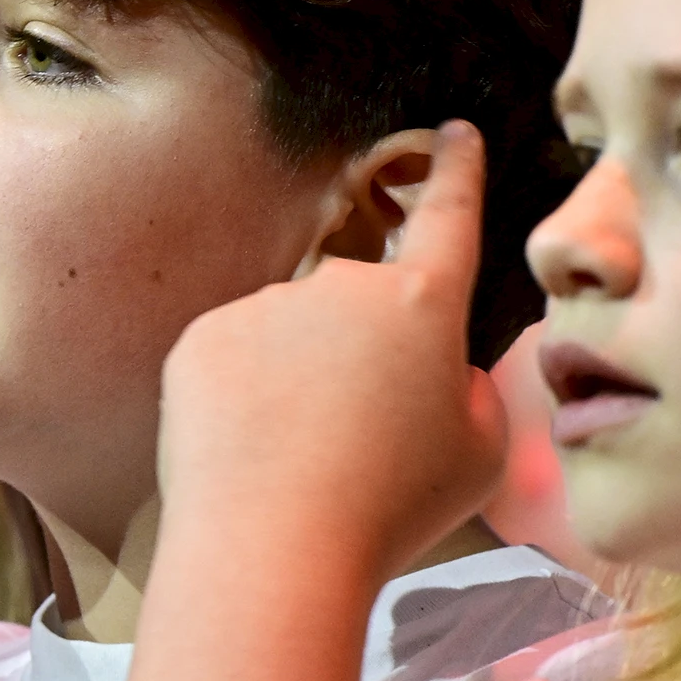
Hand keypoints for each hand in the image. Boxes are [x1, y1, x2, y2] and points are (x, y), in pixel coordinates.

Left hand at [156, 120, 508, 581]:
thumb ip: (470, 394)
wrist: (272, 547)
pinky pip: (235, 359)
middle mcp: (343, 284)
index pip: (449, 216)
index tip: (452, 133)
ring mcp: (265, 305)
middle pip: (361, 307)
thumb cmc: (392, 510)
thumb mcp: (479, 456)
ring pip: (293, 336)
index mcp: (423, 304)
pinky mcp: (201, 338)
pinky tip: (251, 453)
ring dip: (299, 381)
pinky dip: (244, 400)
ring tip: (301, 462)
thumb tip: (440, 374)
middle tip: (360, 442)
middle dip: (362, 356)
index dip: (456, 172)